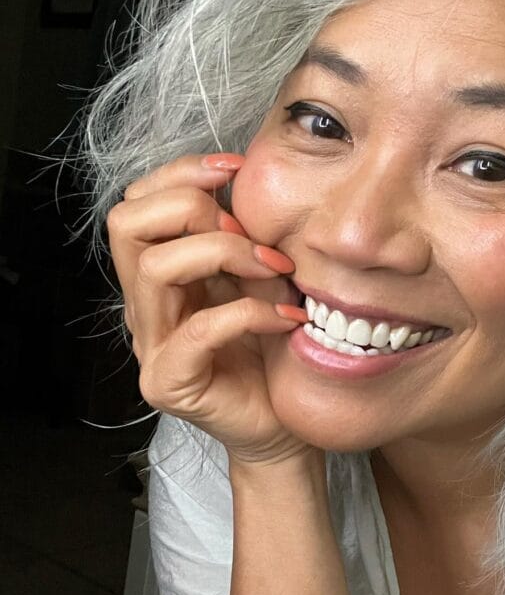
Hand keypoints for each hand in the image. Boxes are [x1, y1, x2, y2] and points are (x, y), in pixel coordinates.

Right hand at [107, 152, 312, 466]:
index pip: (138, 201)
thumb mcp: (261, 278)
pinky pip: (198, 330)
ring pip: (155, 267)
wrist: (283, 425)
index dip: (182, 173)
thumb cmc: (273, 349)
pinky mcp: (170, 383)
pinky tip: (287, 319)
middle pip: (127, 223)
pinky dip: (250, 312)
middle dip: (195, 208)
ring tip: (276, 271)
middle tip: (253, 235)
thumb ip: (244, 238)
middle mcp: (144, 304)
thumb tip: (247, 182)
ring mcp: (151, 345)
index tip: (238, 168)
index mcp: (160, 272)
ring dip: (225, 253)